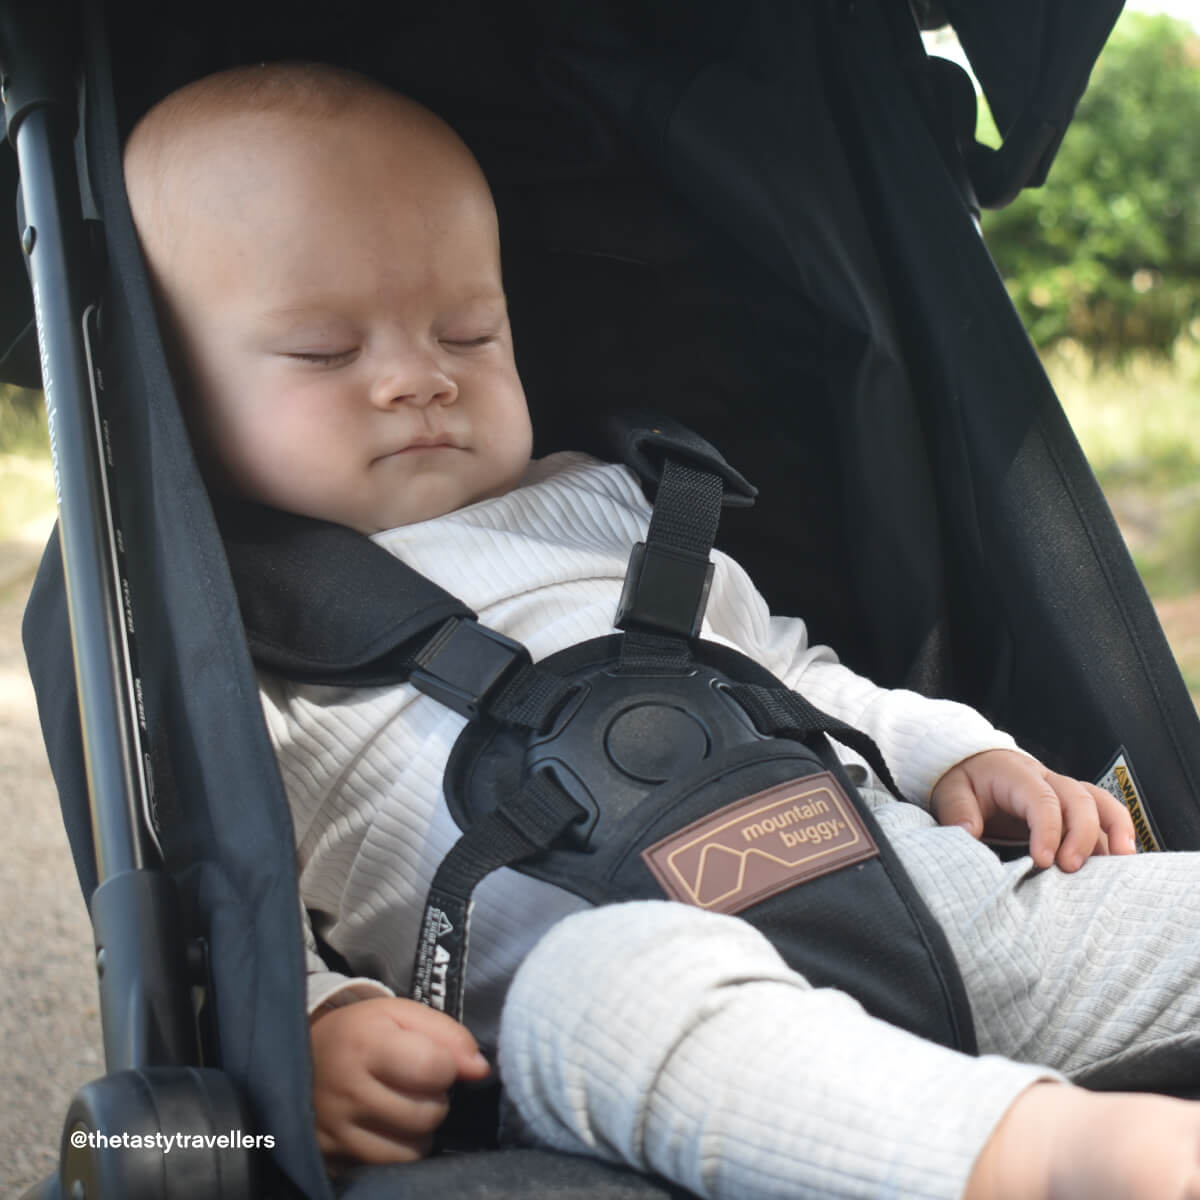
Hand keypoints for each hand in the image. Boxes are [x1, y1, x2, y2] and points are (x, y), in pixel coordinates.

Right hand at [309, 995, 490, 1163]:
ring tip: (404, 1106)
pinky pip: (389, 1167)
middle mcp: (347, 1090)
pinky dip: (400, 1150)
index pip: (432, 1068)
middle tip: (418, 1085)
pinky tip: (390, 1129)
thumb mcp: (402, 1014)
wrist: (299, 1055)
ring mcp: (336, 1131)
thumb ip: (448, 1035)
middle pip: (427, 1114)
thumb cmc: (362, 1032)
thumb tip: (480, 1070)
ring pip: (413, 1149)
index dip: (446, 1065)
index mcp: (365, 1044)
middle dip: (436, 1099)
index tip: (435, 1059)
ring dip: (421, 1130)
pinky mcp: (331, 1159)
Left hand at [930, 749, 1136, 871]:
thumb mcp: (950, 790)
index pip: (1042, 799)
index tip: (1043, 861)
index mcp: (1018, 775)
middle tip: (1072, 867)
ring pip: (1101, 803)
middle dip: (1083, 834)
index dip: (1048, 830)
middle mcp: (1048, 780)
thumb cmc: (965, 780)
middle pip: (1080, 799)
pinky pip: (1103, 817)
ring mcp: (1064, 793)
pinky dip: (1116, 837)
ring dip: (1116, 831)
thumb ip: (958, 811)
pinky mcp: (1072, 809)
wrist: (974, 764)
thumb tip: (969, 832)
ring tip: (1123, 863)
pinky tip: (1121, 864)